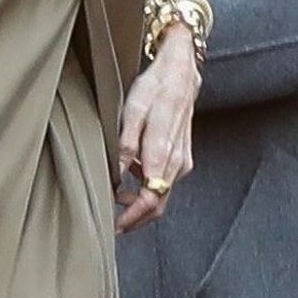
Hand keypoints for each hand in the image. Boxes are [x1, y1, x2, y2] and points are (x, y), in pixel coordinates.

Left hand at [116, 24, 199, 234]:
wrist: (181, 73)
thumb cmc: (156, 87)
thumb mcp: (133, 110)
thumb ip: (126, 144)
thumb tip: (116, 173)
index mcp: (163, 152)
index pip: (150, 198)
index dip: (132, 216)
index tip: (116, 224)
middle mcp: (176, 162)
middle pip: (159, 204)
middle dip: (136, 219)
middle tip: (114, 223)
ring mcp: (182, 161)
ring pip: (163, 195)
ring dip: (140, 204)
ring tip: (116, 199)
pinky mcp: (183, 157)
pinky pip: (165, 183)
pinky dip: (148, 189)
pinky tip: (130, 180)